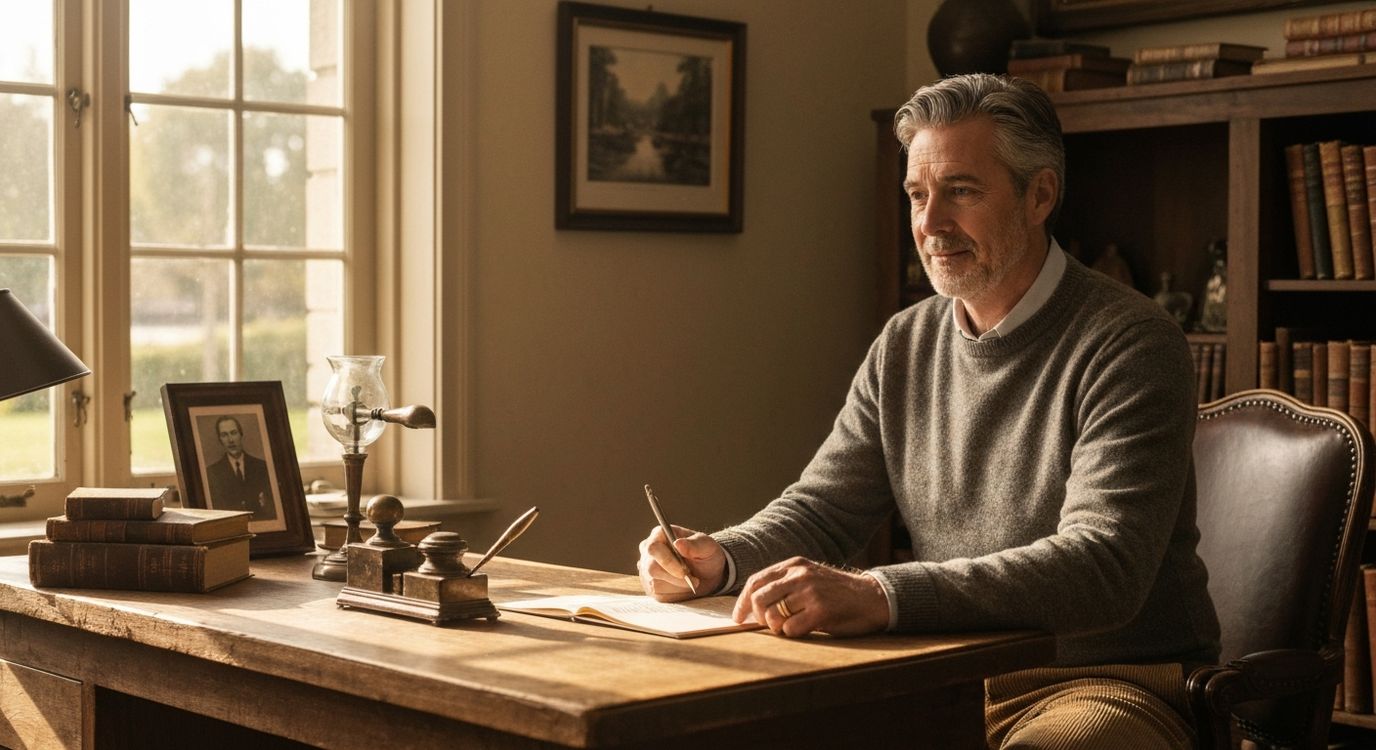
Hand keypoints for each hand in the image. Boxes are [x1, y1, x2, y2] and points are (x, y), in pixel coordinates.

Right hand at [636, 525, 725, 601]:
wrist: (707, 572)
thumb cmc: (706, 554)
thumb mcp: (707, 546)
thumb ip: (694, 544)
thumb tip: (678, 543)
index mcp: (659, 535)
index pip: (654, 548)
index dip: (667, 562)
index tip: (684, 572)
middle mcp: (648, 552)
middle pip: (652, 568)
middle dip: (675, 578)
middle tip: (695, 580)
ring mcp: (646, 570)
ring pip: (656, 584)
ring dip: (678, 587)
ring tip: (692, 580)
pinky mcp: (650, 586)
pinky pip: (659, 595)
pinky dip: (676, 594)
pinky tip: (685, 586)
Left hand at [733, 557, 888, 636]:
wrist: (871, 597)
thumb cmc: (836, 593)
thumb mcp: (809, 577)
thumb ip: (784, 583)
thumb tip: (752, 605)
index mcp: (794, 564)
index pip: (756, 581)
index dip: (743, 602)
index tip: (738, 618)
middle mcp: (800, 575)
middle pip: (760, 598)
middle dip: (758, 617)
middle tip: (768, 625)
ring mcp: (810, 592)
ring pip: (773, 615)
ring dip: (777, 627)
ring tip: (790, 626)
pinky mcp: (821, 610)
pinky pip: (790, 628)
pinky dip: (792, 633)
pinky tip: (804, 629)